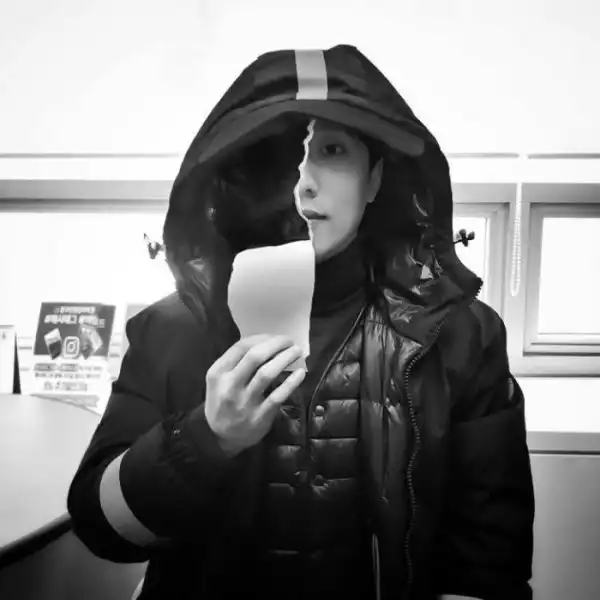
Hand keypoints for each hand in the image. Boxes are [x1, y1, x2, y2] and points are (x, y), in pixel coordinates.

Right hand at [204, 334, 305, 455]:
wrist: (219, 437)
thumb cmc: (223, 401)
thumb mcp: (219, 379)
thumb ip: (237, 362)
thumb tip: (268, 342)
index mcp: (218, 372)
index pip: (242, 346)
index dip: (263, 338)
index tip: (276, 337)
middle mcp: (229, 385)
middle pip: (255, 356)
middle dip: (276, 344)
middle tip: (289, 341)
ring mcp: (244, 402)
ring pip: (267, 373)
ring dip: (285, 358)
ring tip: (297, 352)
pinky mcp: (259, 416)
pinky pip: (278, 395)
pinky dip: (291, 382)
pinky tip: (300, 373)